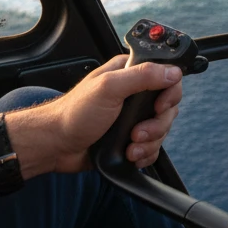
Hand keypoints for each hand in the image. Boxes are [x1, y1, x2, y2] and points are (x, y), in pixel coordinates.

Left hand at [10, 55, 182, 175]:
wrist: (55, 146)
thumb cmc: (74, 114)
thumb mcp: (109, 88)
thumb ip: (143, 76)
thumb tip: (172, 72)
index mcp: (130, 73)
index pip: (167, 76)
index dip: (170, 93)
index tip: (160, 106)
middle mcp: (134, 94)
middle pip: (168, 107)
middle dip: (157, 124)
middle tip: (137, 131)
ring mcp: (133, 117)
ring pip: (162, 129)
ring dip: (150, 142)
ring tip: (131, 145)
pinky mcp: (130, 138)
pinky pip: (153, 147)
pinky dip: (145, 154)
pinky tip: (131, 154)